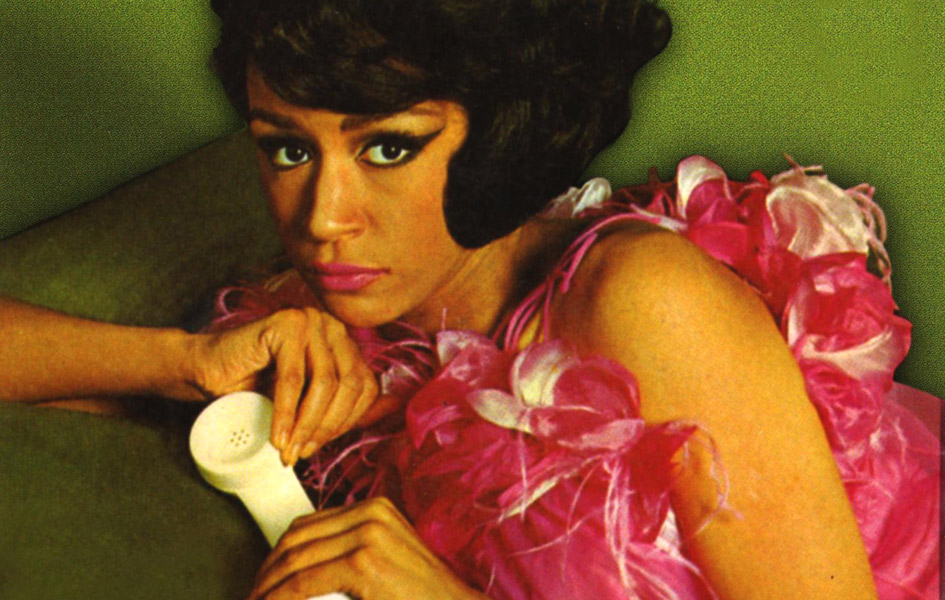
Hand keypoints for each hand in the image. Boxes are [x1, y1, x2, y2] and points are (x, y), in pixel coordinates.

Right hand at [188, 308, 399, 464]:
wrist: (206, 369)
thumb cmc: (255, 386)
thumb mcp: (305, 399)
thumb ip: (337, 403)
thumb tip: (384, 414)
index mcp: (343, 342)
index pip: (364, 386)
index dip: (346, 422)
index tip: (319, 446)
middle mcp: (331, 327)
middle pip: (348, 385)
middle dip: (326, 427)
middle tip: (302, 452)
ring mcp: (310, 320)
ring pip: (324, 383)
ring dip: (307, 424)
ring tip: (289, 449)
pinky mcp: (286, 323)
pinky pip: (294, 379)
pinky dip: (286, 413)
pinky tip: (278, 435)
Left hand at [248, 497, 489, 599]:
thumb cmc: (424, 595)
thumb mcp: (390, 559)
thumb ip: (357, 551)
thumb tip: (313, 567)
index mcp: (375, 508)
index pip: (309, 525)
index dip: (278, 554)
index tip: (266, 580)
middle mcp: (371, 513)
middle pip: (297, 538)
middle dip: (267, 571)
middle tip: (255, 595)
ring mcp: (368, 534)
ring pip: (296, 558)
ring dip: (268, 586)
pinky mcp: (364, 561)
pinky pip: (305, 580)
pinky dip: (280, 596)